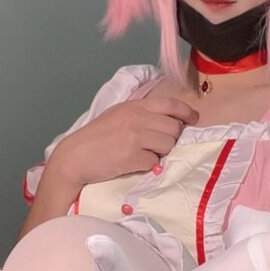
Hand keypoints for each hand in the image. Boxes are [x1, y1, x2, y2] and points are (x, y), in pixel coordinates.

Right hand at [51, 95, 198, 186]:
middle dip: (172, 138)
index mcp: (135, 106)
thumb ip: (141, 115)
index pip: (170, 104)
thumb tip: (168, 122)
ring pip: (168, 145)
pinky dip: (147, 165)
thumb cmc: (96, 137)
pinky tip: (133, 163)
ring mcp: (135, 137)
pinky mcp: (133, 156)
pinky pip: (154, 162)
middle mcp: (137, 118)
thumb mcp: (118, 115)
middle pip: (174, 128)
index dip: (186, 112)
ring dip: (161, 153)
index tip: (193, 119)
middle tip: (159, 145)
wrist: (75, 156)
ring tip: (144, 154)